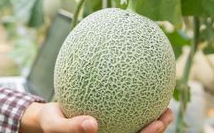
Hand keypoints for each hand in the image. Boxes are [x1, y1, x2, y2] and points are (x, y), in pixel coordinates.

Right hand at [20, 103, 173, 132]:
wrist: (47, 117)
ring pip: (137, 128)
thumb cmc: (51, 122)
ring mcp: (113, 130)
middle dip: (156, 130)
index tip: (156, 123)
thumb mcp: (55, 125)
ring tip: (166, 106)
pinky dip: (138, 103)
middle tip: (165, 114)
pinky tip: (143, 85)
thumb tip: (92, 124)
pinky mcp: (111, 121)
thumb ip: (71, 128)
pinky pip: (127, 112)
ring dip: (155, 121)